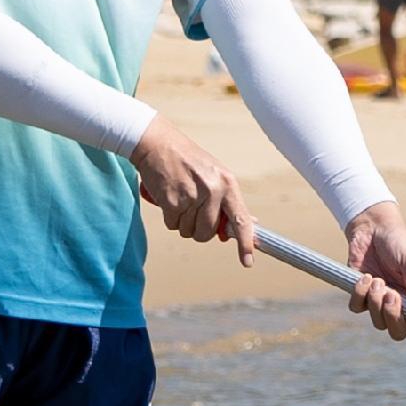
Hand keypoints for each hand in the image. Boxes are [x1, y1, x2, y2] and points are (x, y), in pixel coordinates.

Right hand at [128, 114, 254, 259]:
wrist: (158, 144)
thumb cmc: (188, 161)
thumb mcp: (214, 175)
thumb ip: (228, 201)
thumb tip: (246, 225)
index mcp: (227, 183)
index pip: (241, 219)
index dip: (245, 243)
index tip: (247, 262)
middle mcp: (213, 190)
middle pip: (209, 233)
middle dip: (199, 229)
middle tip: (192, 210)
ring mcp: (192, 197)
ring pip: (189, 231)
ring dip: (182, 222)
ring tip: (180, 199)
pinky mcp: (172, 202)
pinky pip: (173, 225)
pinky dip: (169, 217)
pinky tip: (169, 198)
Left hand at [343, 198, 405, 343]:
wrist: (371, 228)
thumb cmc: (398, 242)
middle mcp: (401, 304)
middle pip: (398, 331)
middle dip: (393, 317)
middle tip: (391, 294)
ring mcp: (379, 301)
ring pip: (377, 322)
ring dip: (376, 302)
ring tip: (377, 279)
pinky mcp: (360, 295)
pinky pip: (358, 308)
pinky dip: (359, 294)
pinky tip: (365, 277)